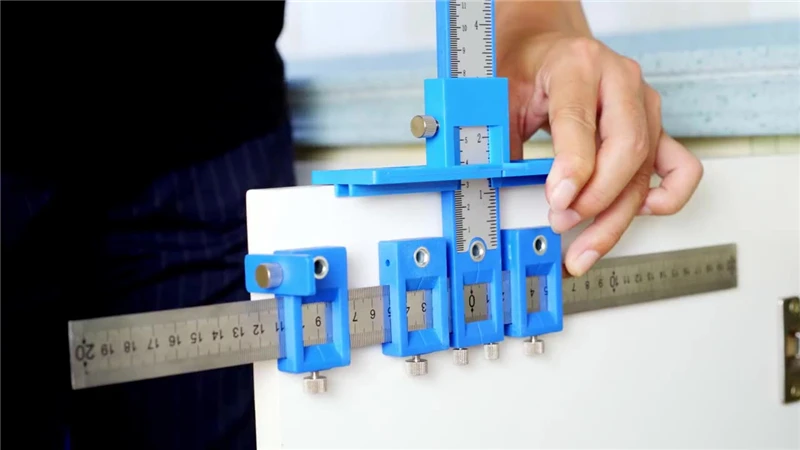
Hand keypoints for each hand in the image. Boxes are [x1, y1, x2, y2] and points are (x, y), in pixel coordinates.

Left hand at [498, 31, 702, 276]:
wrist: (550, 51)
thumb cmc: (530, 72)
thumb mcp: (504, 98)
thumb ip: (506, 141)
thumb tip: (505, 193)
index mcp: (578, 66)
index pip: (582, 122)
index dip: (573, 168)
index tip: (557, 200)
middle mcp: (621, 83)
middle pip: (626, 150)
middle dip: (595, 198)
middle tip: (561, 221)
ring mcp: (645, 106)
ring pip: (646, 169)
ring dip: (616, 217)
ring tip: (584, 249)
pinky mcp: (657, 130)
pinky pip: (681, 169)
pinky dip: (668, 198)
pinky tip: (637, 214)